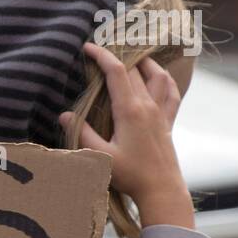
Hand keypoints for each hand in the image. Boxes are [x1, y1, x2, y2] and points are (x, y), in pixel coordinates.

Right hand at [59, 42, 193, 227]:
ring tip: (131, 56)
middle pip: (134, 70)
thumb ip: (82, 134)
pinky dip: (166, 80)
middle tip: (102, 50)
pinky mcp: (168, 122)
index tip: (88, 47)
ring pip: (158, 76)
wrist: (161, 190)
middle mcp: (148, 106)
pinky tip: (159, 77)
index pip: (116, 72)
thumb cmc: (130, 175)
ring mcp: (161, 113)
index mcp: (130, 111)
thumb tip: (65, 114)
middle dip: (118, 55)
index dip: (102, 55)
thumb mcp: (100, 157)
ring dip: (144, 62)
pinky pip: (172, 93)